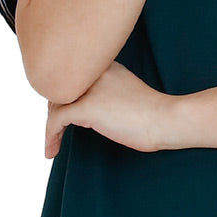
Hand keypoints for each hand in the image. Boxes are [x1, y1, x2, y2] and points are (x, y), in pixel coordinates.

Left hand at [45, 62, 170, 157]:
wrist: (166, 119)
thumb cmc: (152, 113)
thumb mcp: (125, 91)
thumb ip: (106, 90)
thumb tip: (88, 107)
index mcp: (105, 66)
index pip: (73, 75)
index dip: (64, 94)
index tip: (61, 113)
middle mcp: (95, 73)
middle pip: (60, 88)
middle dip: (55, 111)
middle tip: (56, 132)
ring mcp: (90, 89)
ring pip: (55, 103)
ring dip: (50, 126)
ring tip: (52, 144)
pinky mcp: (88, 108)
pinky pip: (56, 120)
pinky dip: (50, 136)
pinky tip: (52, 150)